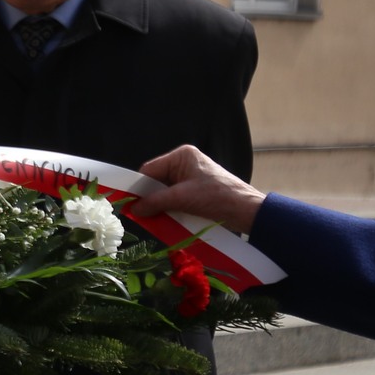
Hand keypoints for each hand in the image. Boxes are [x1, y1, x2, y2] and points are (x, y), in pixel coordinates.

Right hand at [131, 145, 265, 233]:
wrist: (247, 211)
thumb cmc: (217, 197)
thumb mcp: (182, 198)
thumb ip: (155, 202)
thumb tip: (133, 210)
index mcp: (182, 156)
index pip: (149, 170)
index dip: (138, 187)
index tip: (127, 204)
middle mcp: (184, 163)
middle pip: (155, 181)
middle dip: (149, 197)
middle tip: (140, 214)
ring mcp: (190, 177)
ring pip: (164, 191)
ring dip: (159, 205)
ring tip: (153, 218)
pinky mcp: (195, 191)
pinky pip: (174, 198)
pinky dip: (169, 208)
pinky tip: (165, 218)